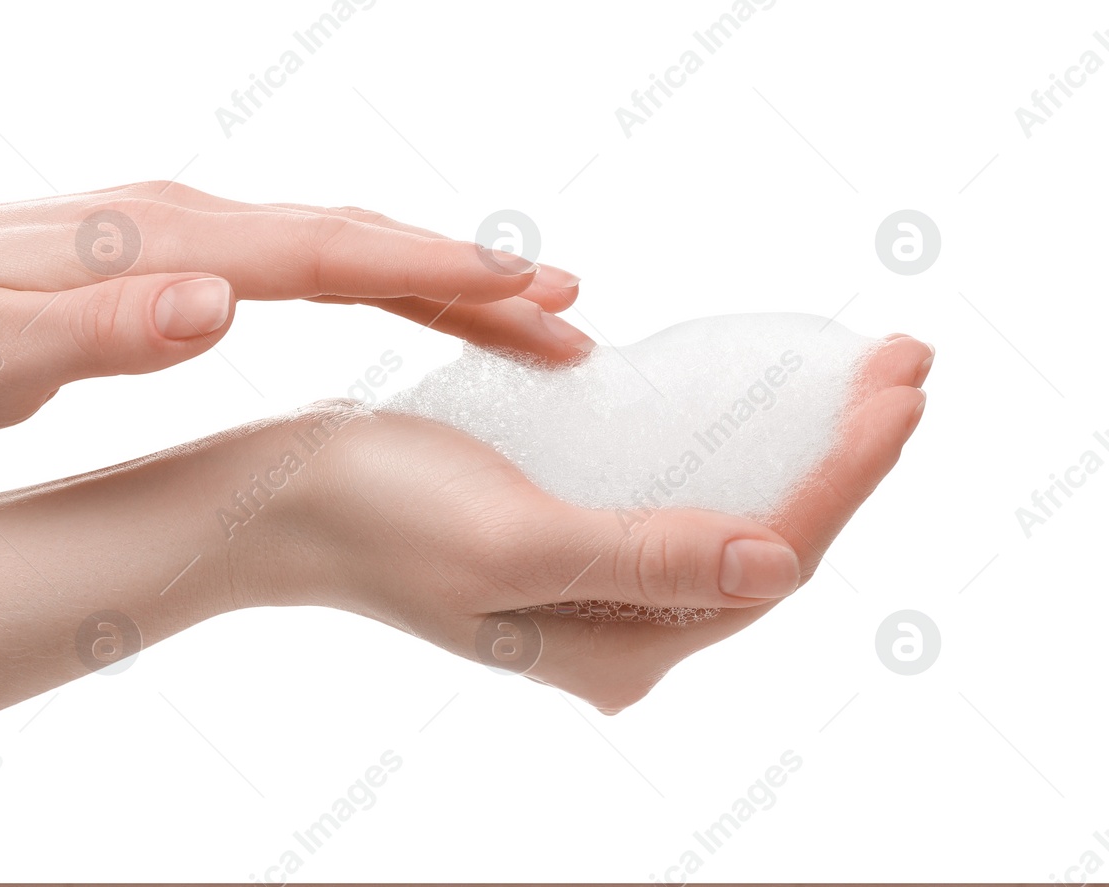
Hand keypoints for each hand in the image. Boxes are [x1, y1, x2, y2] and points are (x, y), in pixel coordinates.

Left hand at [0, 181, 590, 436]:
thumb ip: (109, 329)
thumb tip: (224, 301)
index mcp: (161, 243)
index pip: (329, 253)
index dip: (439, 273)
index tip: (536, 293)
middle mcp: (182, 220)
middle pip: (354, 240)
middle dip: (468, 277)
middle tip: (571, 315)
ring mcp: (172, 232)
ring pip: (331, 248)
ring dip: (427, 282)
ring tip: (516, 321)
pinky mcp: (156, 255)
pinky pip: (290, 263)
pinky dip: (362, 283)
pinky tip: (388, 308)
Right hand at [252, 334, 932, 712]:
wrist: (280, 501)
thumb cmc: (376, 512)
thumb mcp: (512, 539)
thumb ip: (646, 556)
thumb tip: (780, 560)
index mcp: (619, 648)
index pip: (770, 559)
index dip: (846, 474)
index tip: (901, 383)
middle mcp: (622, 636)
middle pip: (766, 543)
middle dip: (840, 457)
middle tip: (903, 360)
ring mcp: (598, 596)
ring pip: (731, 522)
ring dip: (795, 447)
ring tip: (856, 373)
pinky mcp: (574, 551)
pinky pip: (681, 505)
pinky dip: (728, 451)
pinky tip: (755, 404)